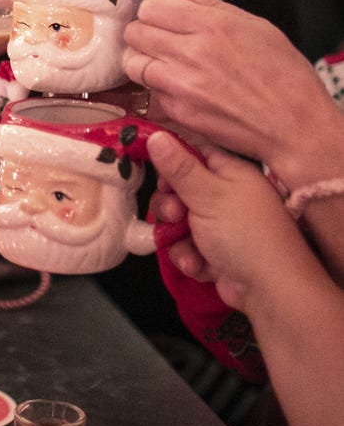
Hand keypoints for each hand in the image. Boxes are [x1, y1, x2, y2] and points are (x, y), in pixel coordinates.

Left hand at [123, 0, 340, 187]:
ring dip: (142, 60)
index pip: (151, 7)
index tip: (162, 16)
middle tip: (159, 39)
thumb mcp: (256, 27)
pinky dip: (157, 87)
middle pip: (135, 33)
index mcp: (212, 26)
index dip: (153, 10)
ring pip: (132, 63)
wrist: (295, 126)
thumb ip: (210, 4)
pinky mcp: (177, 111)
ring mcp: (181, 85)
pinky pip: (149, 91)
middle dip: (143, 33)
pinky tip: (179, 87)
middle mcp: (192, 53)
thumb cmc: (284, 75)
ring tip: (163, 63)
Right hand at [147, 131, 299, 312]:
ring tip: (188, 248)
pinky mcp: (214, 252)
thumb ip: (178, 167)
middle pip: (179, 190)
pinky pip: (186, 246)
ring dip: (176, 237)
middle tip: (174, 215)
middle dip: (169, 206)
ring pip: (177, 222)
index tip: (154, 172)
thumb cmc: (243, 233)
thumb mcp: (208, 195)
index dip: (170, 163)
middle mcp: (225, 196)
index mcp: (230, 173)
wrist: (270, 291)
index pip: (192, 154)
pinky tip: (198, 266)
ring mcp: (220, 226)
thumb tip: (154, 134)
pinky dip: (189, 257)